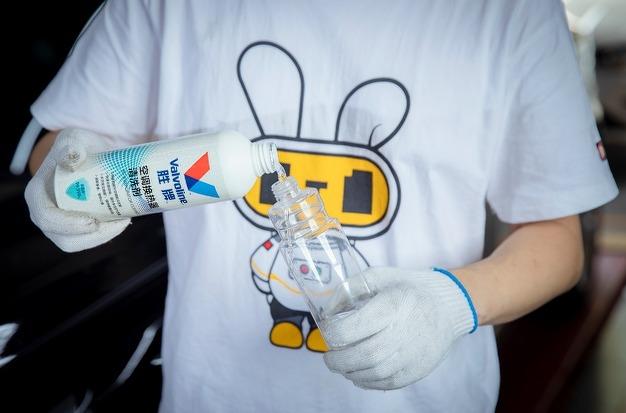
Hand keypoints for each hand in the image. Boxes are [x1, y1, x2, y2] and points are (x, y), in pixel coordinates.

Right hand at [25, 128, 130, 251]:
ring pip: (79, 243)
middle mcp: (45, 213)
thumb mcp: (74, 139)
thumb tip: (74, 157)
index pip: (46, 217)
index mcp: (37, 194)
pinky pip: (90, 239)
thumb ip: (72, 145)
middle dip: (92, 237)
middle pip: (64, 239)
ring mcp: (61, 224)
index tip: (92, 222)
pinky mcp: (77, 227)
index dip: (67, 225)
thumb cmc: (78, 147)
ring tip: (124, 220)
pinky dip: (107, 234)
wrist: (89, 154)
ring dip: (104, 237)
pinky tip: (124, 220)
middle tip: (119, 223)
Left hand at [322, 267, 476, 389]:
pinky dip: (369, 382)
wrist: (448, 305)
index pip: (354, 328)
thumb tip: (327, 311)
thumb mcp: (379, 276)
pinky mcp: (419, 368)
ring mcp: (413, 353)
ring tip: (342, 365)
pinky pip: (389, 383)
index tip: (328, 333)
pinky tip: (359, 374)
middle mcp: (404, 331)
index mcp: (391, 306)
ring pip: (375, 373)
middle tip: (329, 358)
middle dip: (338, 361)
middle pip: (364, 355)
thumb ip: (350, 289)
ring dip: (351, 373)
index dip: (333, 335)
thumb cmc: (409, 288)